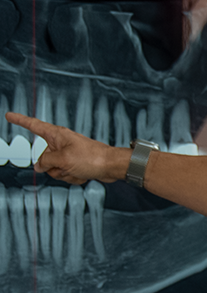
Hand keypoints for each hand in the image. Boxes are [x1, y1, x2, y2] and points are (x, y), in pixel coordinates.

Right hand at [4, 112, 125, 185]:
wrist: (111, 167)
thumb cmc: (92, 158)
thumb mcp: (63, 160)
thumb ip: (46, 162)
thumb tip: (39, 166)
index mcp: (57, 135)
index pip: (34, 126)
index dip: (20, 121)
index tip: (9, 115)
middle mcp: (61, 143)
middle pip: (43, 158)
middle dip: (52, 167)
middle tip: (67, 166)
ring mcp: (68, 155)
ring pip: (54, 169)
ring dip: (64, 174)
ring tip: (77, 170)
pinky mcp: (75, 164)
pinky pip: (66, 174)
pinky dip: (73, 177)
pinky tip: (83, 175)